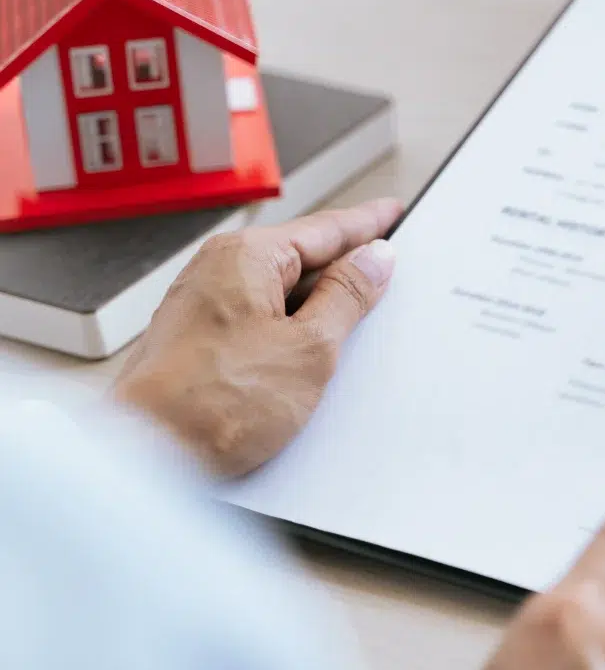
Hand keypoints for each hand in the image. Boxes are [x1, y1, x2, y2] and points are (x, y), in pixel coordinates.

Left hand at [112, 198, 401, 477]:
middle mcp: (217, 271)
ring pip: (280, 293)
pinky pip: (259, 319)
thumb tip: (374, 259)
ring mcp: (204, 306)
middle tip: (386, 266)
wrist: (148, 456)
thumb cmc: (216, 401)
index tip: (391, 213)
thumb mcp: (311, 346)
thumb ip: (348, 296)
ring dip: (319, 305)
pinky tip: (312, 351)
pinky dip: (292, 328)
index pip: (323, 229)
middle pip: (300, 259)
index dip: (366, 224)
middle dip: (344, 266)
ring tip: (357, 317)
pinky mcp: (200, 341)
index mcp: (246, 256)